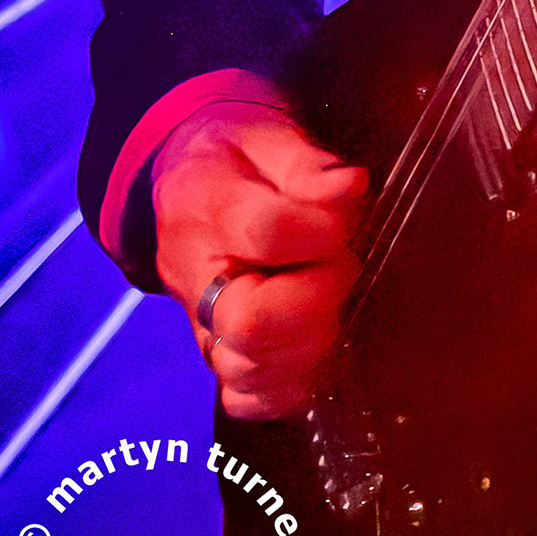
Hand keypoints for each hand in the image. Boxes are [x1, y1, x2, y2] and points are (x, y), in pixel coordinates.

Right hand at [154, 103, 366, 419]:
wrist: (186, 183)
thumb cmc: (234, 157)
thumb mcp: (264, 136)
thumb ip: (306, 164)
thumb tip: (350, 188)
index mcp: (206, 207)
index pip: (266, 234)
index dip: (322, 231)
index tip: (346, 219)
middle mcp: (195, 278)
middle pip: (253, 323)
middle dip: (319, 298)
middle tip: (342, 265)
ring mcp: (202, 327)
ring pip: (251, 370)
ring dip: (311, 342)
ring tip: (330, 302)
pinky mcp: (218, 357)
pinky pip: (246, 399)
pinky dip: (288, 386)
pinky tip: (313, 345)